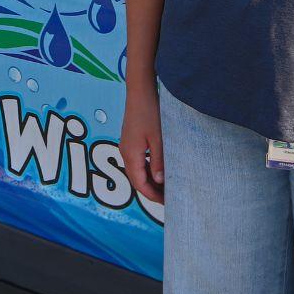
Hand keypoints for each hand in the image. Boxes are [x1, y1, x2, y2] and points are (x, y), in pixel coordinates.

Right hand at [119, 85, 164, 204]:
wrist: (140, 90)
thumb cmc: (149, 112)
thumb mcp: (158, 139)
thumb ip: (158, 162)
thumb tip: (159, 182)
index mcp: (131, 155)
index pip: (140, 185)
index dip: (153, 196)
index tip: (168, 203)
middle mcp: (125, 151)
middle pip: (136, 179)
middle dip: (151, 190)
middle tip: (169, 197)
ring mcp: (126, 144)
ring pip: (136, 170)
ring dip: (149, 180)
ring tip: (166, 185)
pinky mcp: (130, 138)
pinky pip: (137, 160)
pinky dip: (147, 169)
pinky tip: (158, 167)